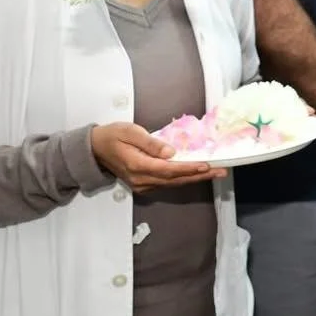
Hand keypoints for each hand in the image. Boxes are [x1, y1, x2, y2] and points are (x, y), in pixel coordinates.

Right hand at [91, 122, 224, 193]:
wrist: (94, 150)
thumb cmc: (112, 136)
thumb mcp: (130, 132)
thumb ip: (150, 143)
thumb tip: (170, 152)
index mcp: (137, 165)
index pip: (168, 169)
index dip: (188, 168)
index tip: (206, 165)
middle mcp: (141, 179)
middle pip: (175, 179)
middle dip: (199, 175)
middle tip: (221, 170)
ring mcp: (142, 184)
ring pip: (173, 183)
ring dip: (195, 178)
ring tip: (215, 173)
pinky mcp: (144, 184)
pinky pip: (167, 183)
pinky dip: (184, 179)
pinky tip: (197, 174)